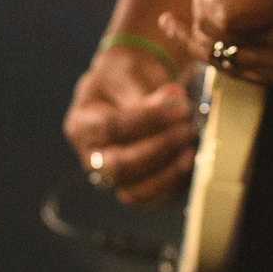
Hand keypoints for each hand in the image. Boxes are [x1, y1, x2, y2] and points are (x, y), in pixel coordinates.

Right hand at [62, 47, 195, 206]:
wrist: (131, 87)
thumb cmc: (126, 78)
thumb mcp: (130, 72)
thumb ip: (147, 91)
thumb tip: (173, 102)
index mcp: (81, 125)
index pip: (110, 127)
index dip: (147, 120)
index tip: (178, 108)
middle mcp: (91, 157)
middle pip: (118, 167)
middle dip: (159, 149)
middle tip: (187, 127)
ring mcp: (111, 178)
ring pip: (134, 192)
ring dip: (169, 172)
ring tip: (191, 146)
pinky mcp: (136, 188)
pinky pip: (154, 199)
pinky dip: (176, 184)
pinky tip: (192, 161)